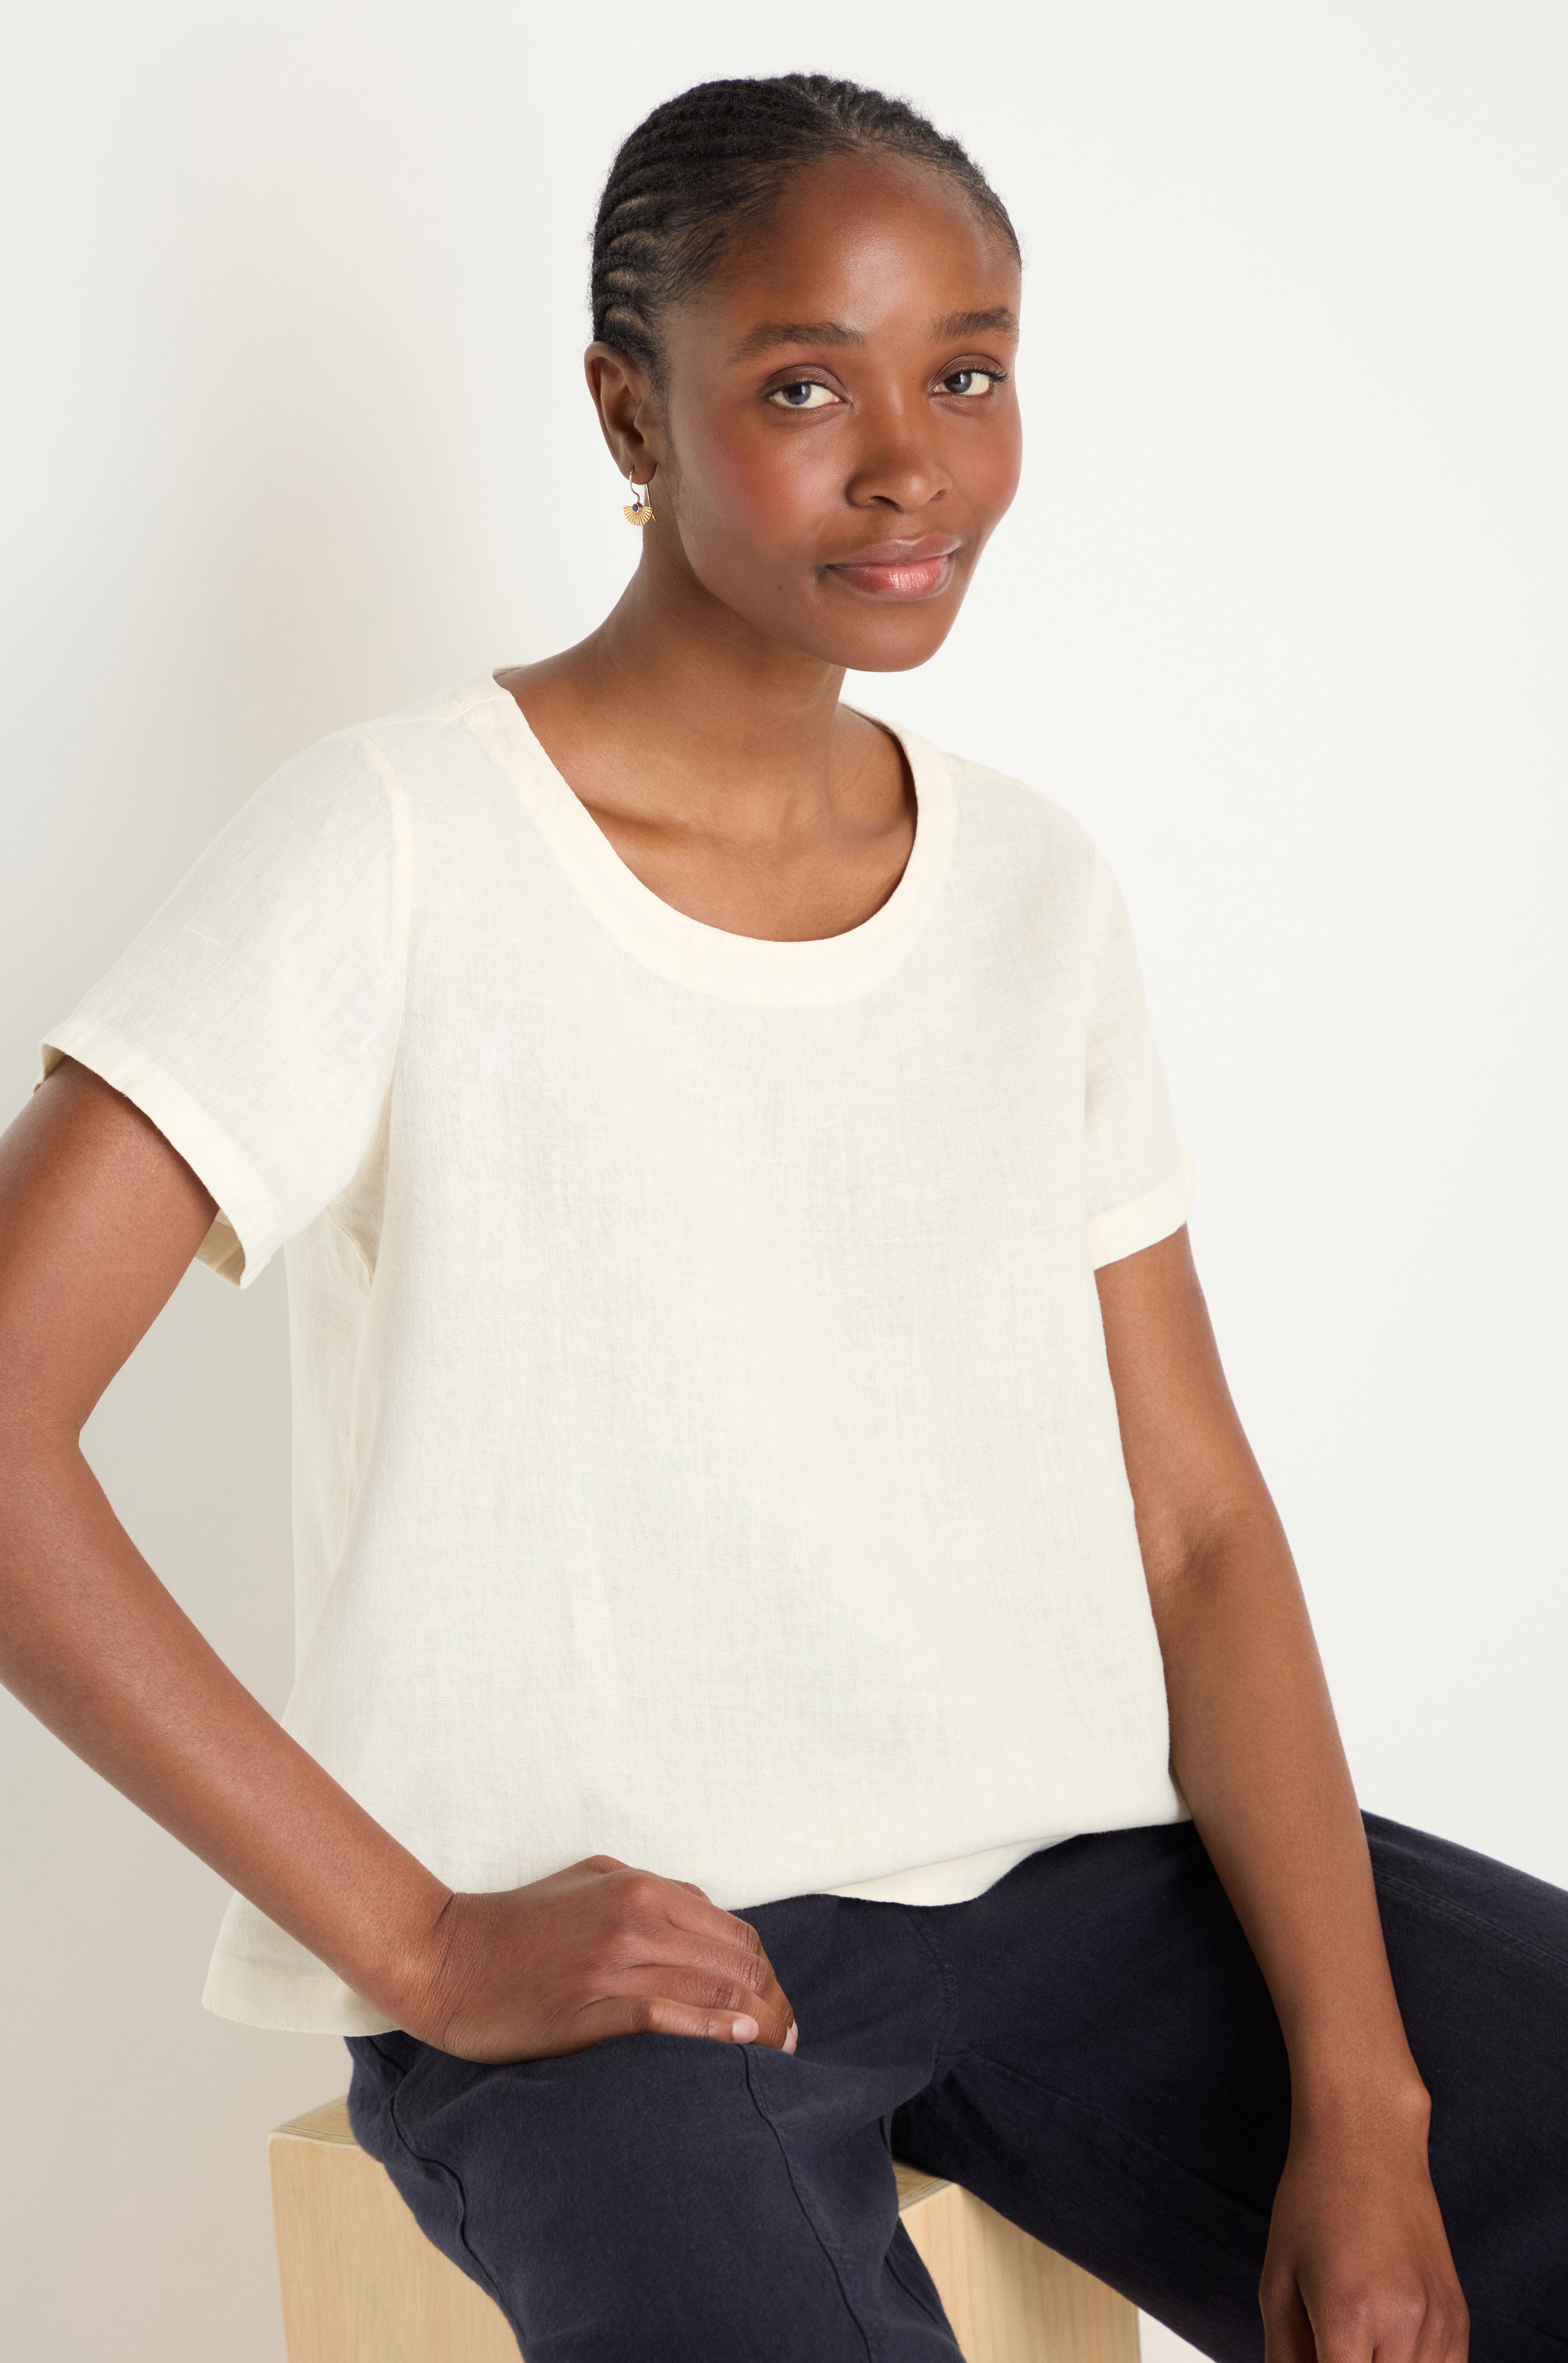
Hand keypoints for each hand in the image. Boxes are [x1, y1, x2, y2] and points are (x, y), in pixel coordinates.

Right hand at [395, 1854, 798, 2063]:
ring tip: (773, 2057)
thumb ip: (653, 1892)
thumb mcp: (594, 1880)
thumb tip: (706, 1916)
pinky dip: (708, 2033)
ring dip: (754, 2028)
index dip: (769, 1976)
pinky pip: (665, 2018)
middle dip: (773, 2006)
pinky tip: (736, 2047)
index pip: (737, 1934)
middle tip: (786, 2043)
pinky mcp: (587, 2007)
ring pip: (711, 1992)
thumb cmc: (520, 1921)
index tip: (778, 2010)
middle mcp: (636, 1919)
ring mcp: (611, 1963)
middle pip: (736, 1965)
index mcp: (642, 1888)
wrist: (447, 1957)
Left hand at [1261, 2084, 1467, 2362]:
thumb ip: (1284, 2353)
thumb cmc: (1312, 2201)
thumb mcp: (1277, 2279)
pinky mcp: (1458, 2318)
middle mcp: (1403, 2323)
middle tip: (1328, 2343)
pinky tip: (1386, 2342)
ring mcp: (1439, 2322)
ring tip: (1353, 2337)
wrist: (1368, 2140)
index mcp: (1349, 2313)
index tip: (1314, 2355)